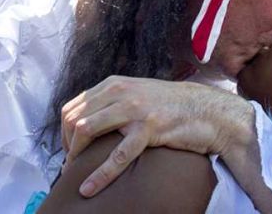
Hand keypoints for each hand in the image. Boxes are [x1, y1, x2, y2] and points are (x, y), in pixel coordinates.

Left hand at [60, 76, 254, 196]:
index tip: (70, 149)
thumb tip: (90, 118)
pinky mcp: (148, 128)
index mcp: (114, 84)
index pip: (73, 106)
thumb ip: (115, 100)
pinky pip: (118, 155)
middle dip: (66, 145)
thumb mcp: (139, 93)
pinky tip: (89, 188)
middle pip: (74, 118)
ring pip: (87, 130)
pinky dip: (100, 175)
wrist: (207, 110)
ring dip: (76, 155)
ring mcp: (134, 108)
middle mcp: (120, 91)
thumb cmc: (173, 106)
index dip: (64, 131)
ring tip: (76, 174)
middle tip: (72, 163)